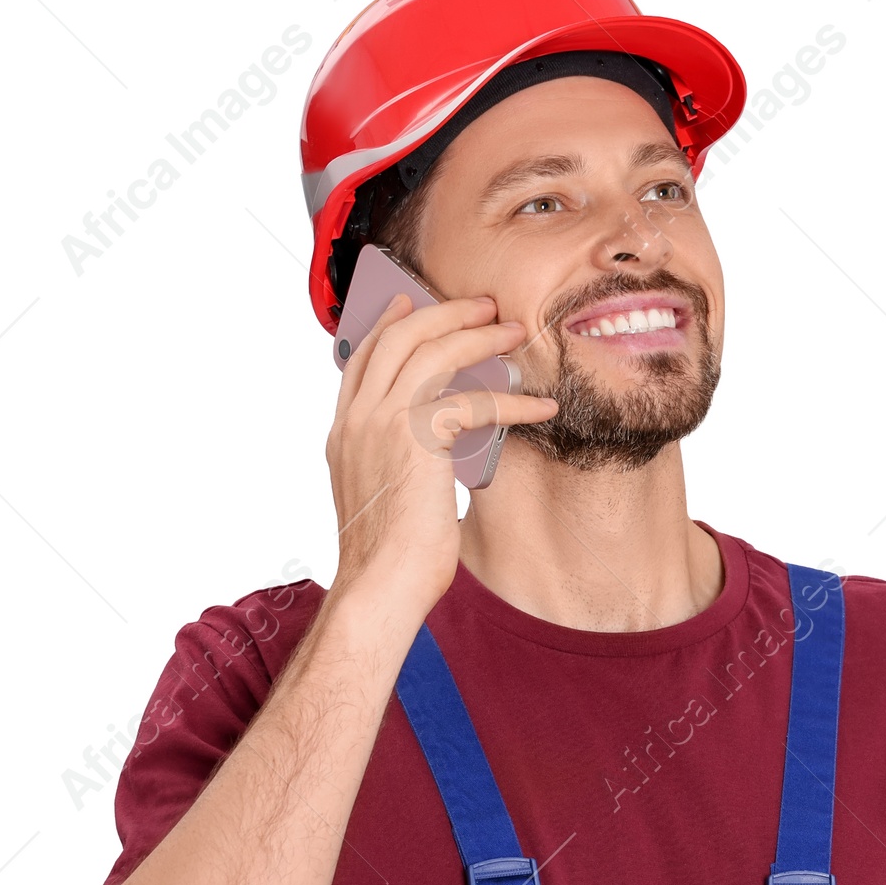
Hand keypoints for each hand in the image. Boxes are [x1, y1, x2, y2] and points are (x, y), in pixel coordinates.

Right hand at [325, 291, 556, 612]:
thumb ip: (400, 457)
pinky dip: (512, 401)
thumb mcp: (388, 493)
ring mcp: (381, 423)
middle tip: (483, 306)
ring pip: (432, 352)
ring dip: (479, 336)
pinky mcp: (415, 437)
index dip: (389, 323)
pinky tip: (540, 408)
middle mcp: (357, 419)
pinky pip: (472, 401)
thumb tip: (437, 443)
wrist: (381, 583)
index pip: (364, 357)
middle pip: (398, 338)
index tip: (409, 301)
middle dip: (444, 314)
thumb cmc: (391, 555)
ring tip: (513, 333)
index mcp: (345, 431)